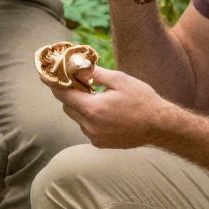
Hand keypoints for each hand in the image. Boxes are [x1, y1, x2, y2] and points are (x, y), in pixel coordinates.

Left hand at [51, 65, 174, 149]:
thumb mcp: (118, 80)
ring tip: (97, 97)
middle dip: (70, 94)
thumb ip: (94, 73)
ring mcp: (94, 137)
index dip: (54, 83)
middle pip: (67, 106)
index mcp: (93, 109)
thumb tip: (76, 64)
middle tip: (81, 82)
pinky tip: (105, 111)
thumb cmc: (141, 99)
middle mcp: (90, 126)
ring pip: (76, 118)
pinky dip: (89, 118)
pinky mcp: (100, 144)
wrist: (160, 126)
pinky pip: (86, 127)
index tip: (47, 74)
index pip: (63, 94)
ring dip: (81, 106)